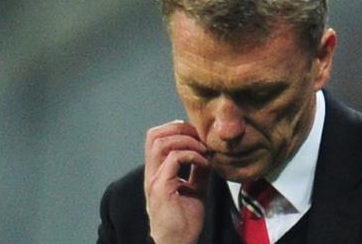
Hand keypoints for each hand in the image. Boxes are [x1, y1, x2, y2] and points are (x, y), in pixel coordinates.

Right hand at [144, 120, 209, 243]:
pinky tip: (204, 163)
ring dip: (186, 140)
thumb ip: (199, 170)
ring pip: (160, 142)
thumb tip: (209, 154)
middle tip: (200, 137)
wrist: (178, 243)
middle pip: (154, 135)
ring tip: (203, 150)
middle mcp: (152, 173)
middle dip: (180, 128)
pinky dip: (192, 155)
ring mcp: (154, 179)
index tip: (198, 135)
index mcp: (157, 172)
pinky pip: (174, 158)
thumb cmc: (184, 221)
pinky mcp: (161, 187)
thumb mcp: (196, 189)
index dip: (176, 129)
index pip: (156, 138)